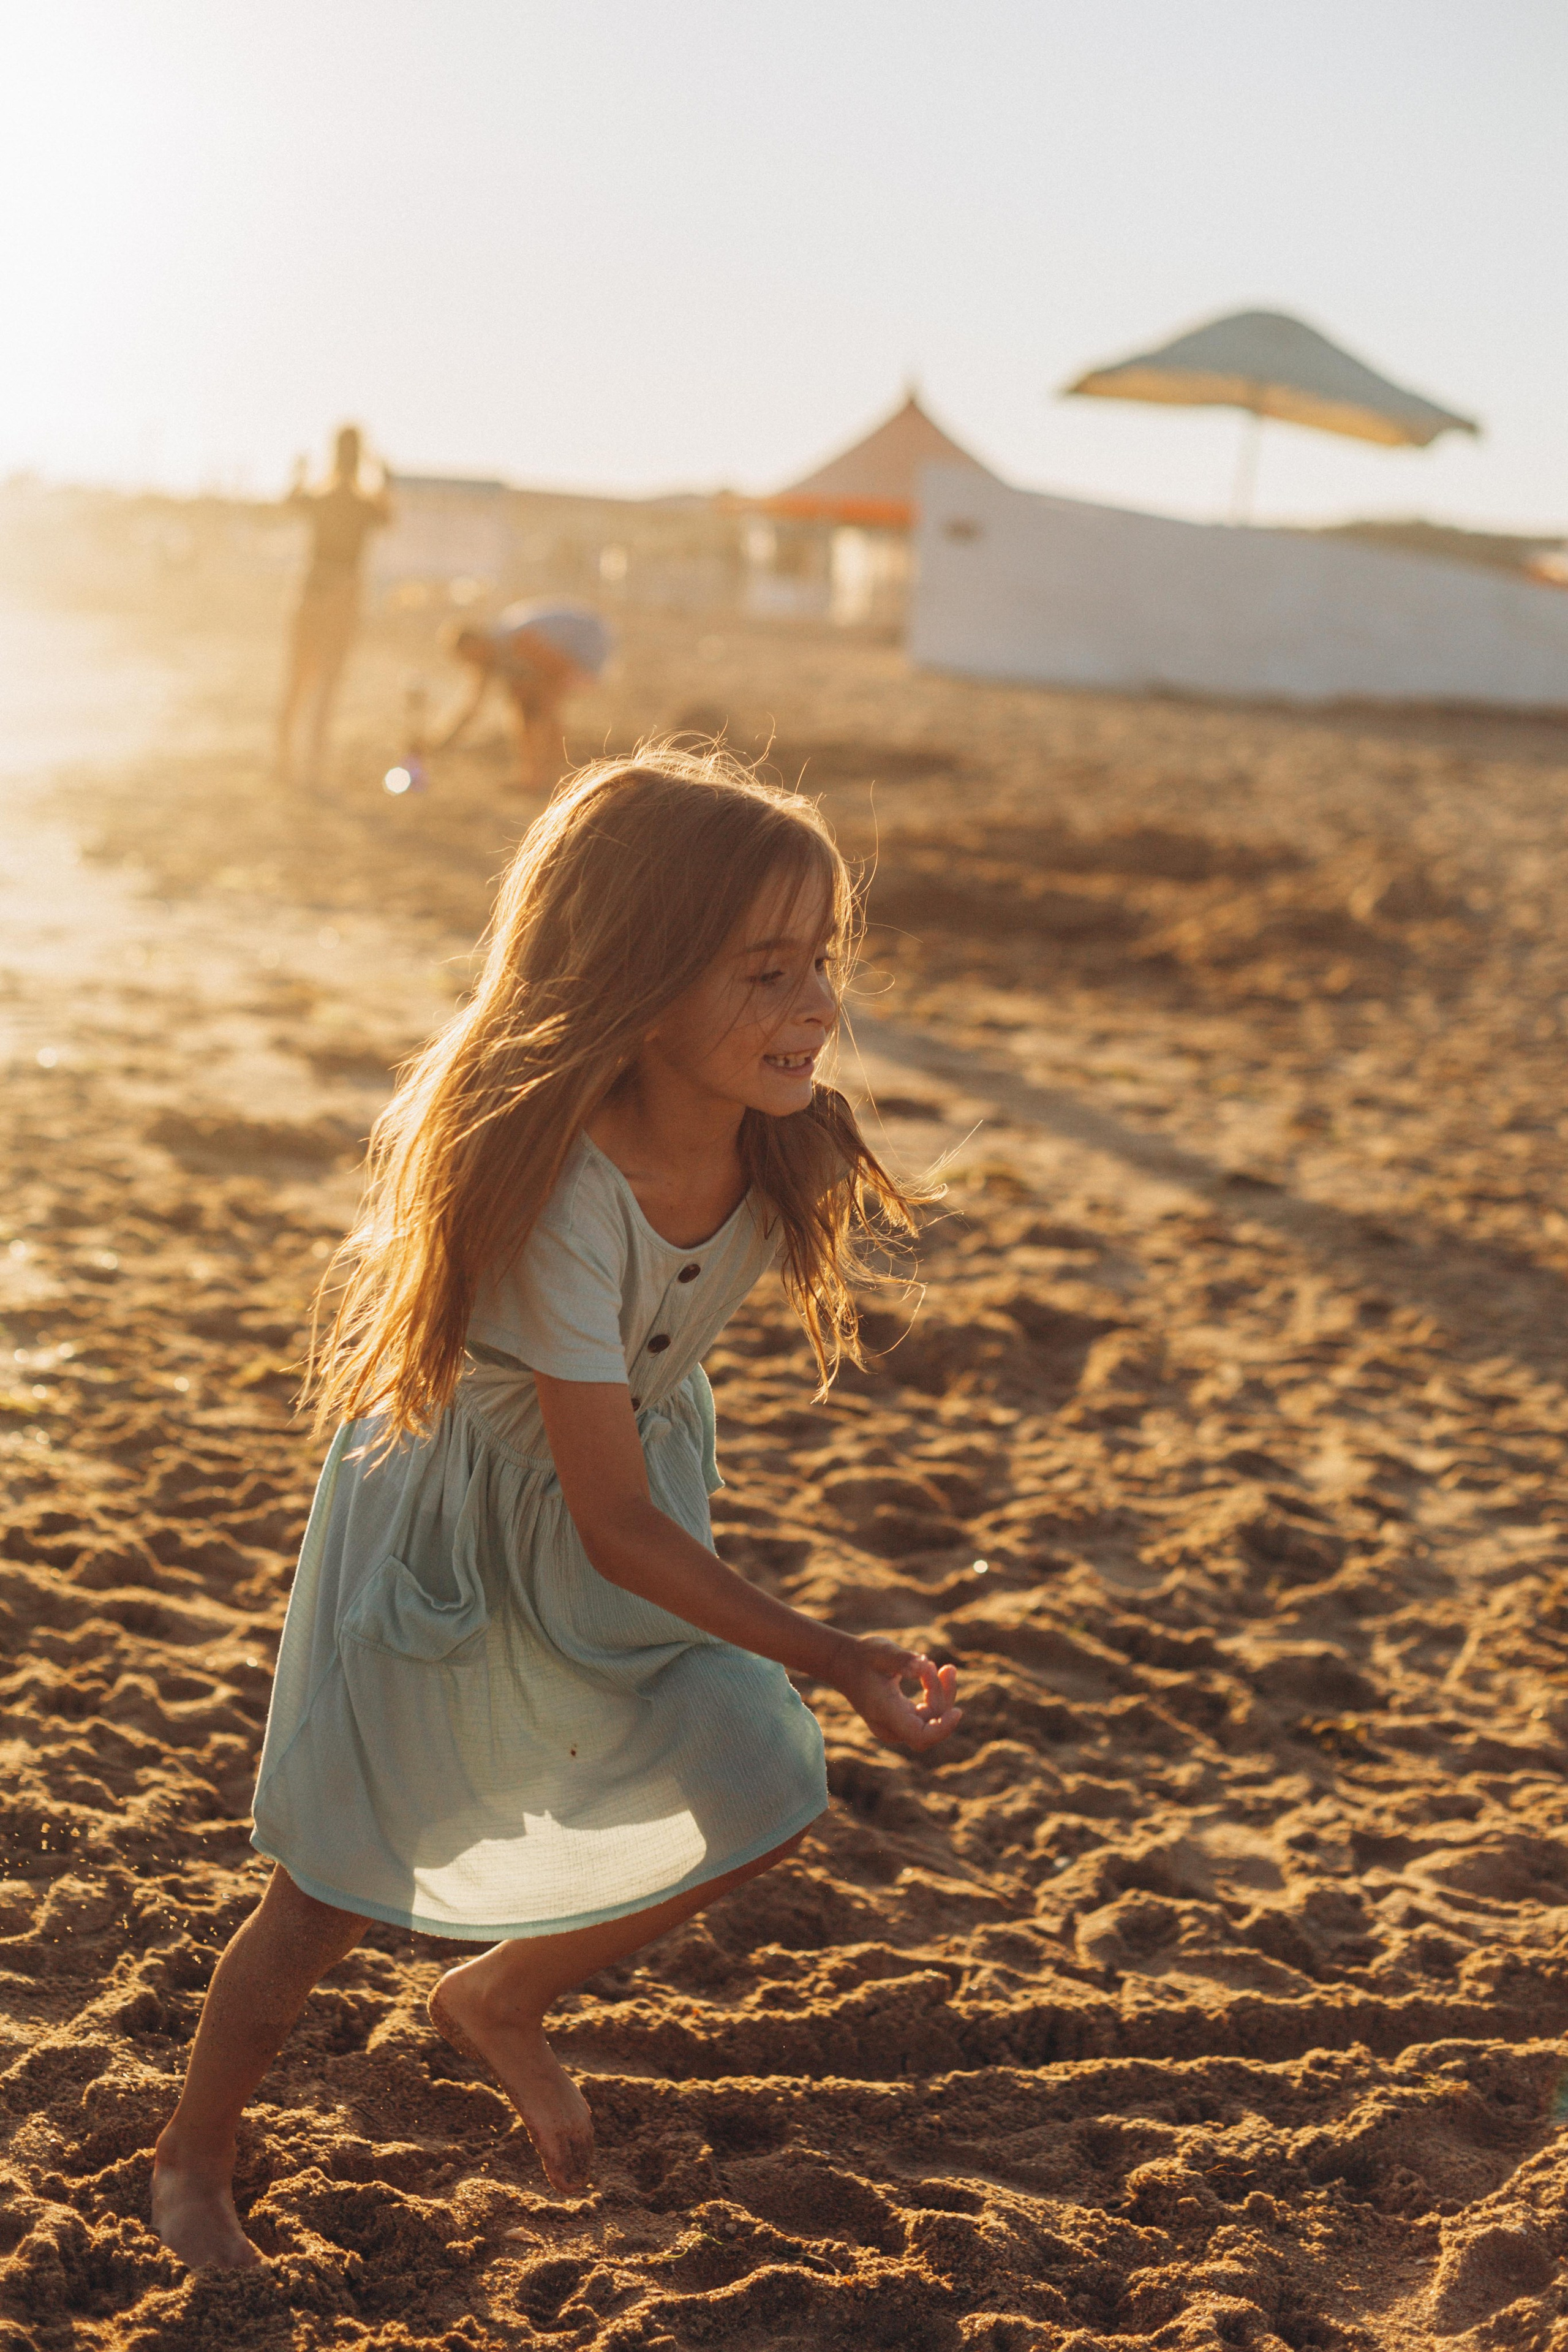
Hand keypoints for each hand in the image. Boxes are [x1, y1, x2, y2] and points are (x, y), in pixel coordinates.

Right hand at [831, 1637, 960, 1751]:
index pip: (919, 1735)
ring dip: (942, 1694)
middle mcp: (890, 1726)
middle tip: (946, 1668)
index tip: (958, 1712)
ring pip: (931, 1720)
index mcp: (885, 1712)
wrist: (843, 1663)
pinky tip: (937, 1673)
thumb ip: (901, 1658)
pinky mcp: (901, 1719)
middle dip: (944, 1697)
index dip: (942, 1729)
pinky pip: (927, 1715)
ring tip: (945, 1668)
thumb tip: (922, 1664)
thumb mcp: (881, 1651)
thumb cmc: (862, 1656)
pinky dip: (936, 1695)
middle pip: (930, 1725)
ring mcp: (896, 1725)